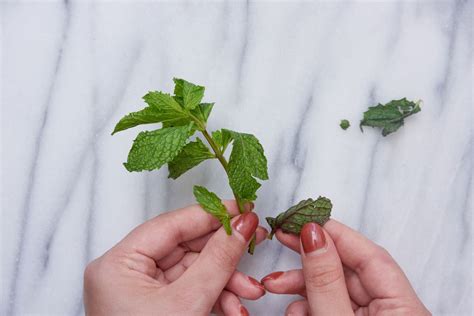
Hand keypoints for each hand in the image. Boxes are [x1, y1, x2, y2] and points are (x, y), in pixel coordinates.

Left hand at [84, 201, 267, 315]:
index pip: (171, 224)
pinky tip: (235, 308)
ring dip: (225, 281)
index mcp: (117, 264)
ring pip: (192, 271)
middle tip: (255, 242)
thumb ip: (218, 259)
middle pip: (184, 247)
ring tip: (251, 293)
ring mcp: (141, 291)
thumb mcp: (189, 303)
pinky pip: (190, 291)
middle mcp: (125, 273)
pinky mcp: (155, 306)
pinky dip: (215, 297)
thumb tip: (242, 225)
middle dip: (224, 254)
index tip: (242, 208)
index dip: (210, 214)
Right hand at [261, 220, 430, 314]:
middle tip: (282, 239)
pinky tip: (294, 312)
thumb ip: (325, 282)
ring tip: (275, 285)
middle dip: (309, 259)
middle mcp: (391, 310)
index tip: (301, 220)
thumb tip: (313, 235)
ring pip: (335, 289)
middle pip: (348, 269)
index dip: (334, 232)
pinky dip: (308, 306)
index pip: (370, 254)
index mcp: (402, 307)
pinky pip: (331, 307)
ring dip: (302, 285)